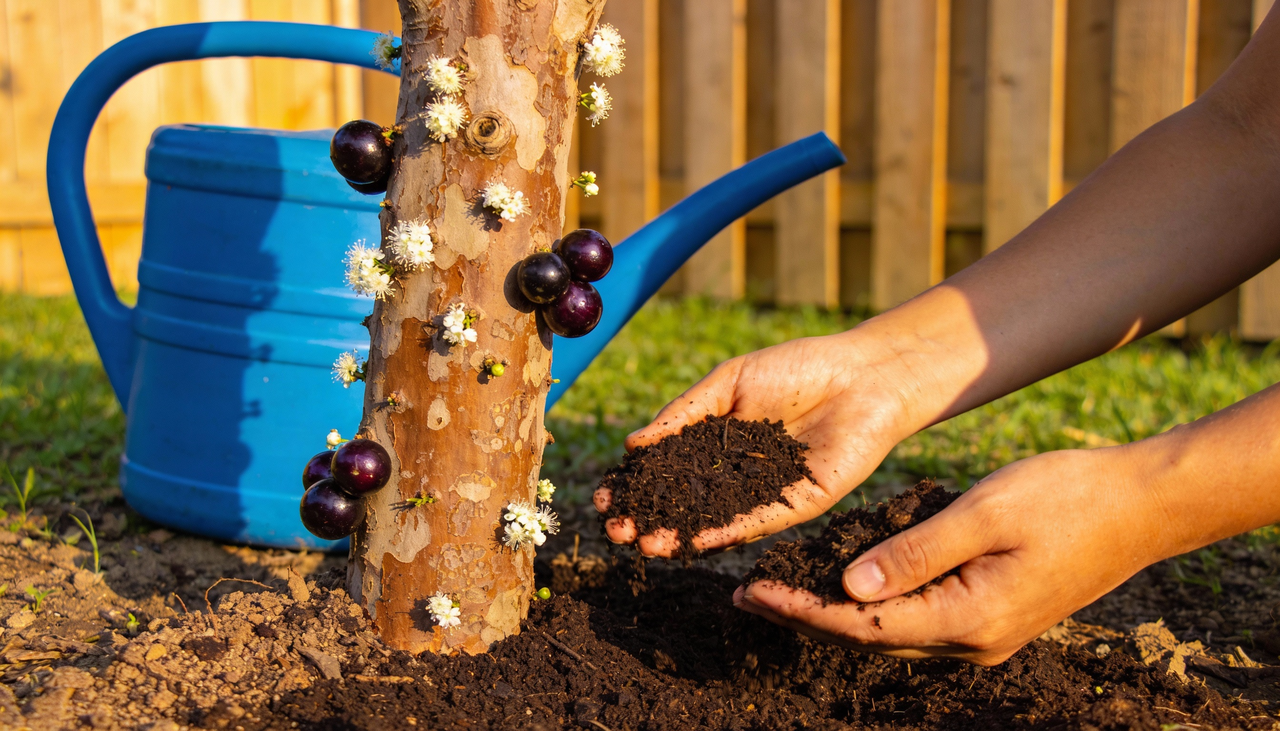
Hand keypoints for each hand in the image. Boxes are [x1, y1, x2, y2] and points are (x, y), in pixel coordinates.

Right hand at [593, 331, 926, 556]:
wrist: (863, 373)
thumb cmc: (798, 367)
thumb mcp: (729, 382)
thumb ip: (683, 414)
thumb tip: (633, 444)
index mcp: (715, 442)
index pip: (666, 471)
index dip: (635, 485)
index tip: (604, 497)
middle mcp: (735, 473)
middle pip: (683, 502)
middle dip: (648, 518)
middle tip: (616, 530)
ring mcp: (763, 492)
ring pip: (713, 520)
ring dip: (679, 535)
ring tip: (645, 545)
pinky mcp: (795, 504)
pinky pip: (755, 523)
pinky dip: (724, 534)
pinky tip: (694, 543)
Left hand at [733, 447, 1170, 664]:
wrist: (1143, 506)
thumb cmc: (1066, 497)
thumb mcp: (983, 513)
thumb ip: (914, 552)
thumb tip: (849, 588)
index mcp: (970, 619)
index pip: (863, 626)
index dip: (802, 610)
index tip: (751, 591)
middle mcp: (975, 642)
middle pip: (870, 638)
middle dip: (806, 616)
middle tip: (747, 594)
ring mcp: (988, 636)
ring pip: (893, 634)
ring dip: (836, 615)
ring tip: (782, 593)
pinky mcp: (996, 618)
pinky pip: (920, 622)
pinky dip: (876, 607)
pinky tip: (848, 588)